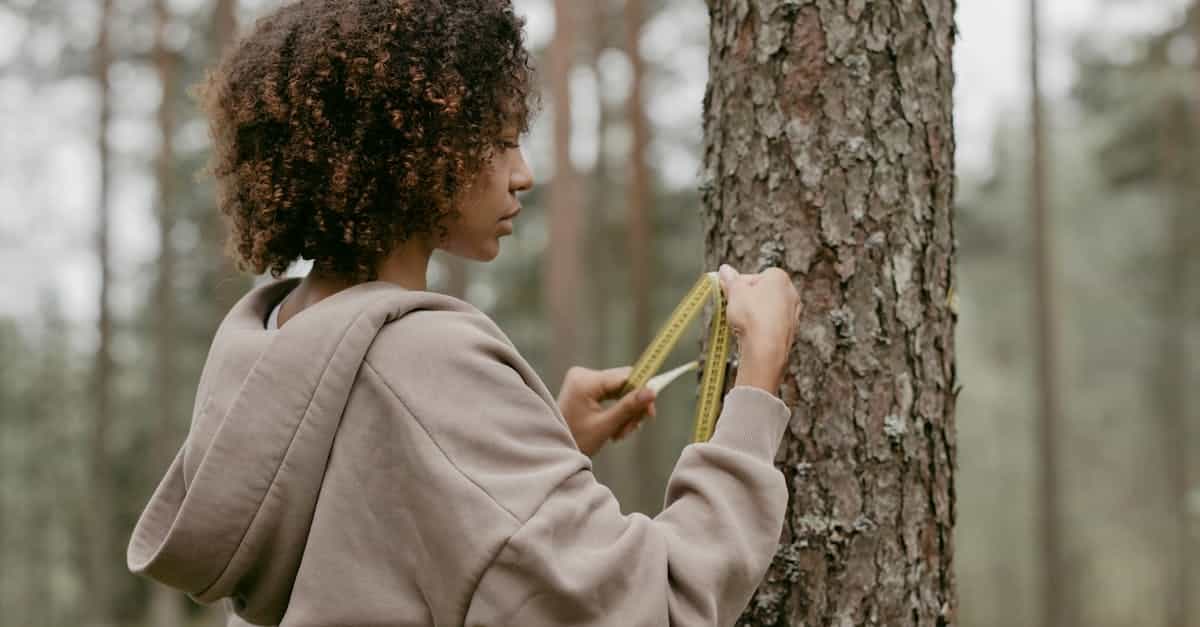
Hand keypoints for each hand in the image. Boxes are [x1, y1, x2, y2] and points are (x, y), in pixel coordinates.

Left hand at [556, 366, 656, 455]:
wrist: (553, 449)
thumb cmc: (575, 440)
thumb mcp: (605, 426)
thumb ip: (629, 407)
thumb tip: (652, 392)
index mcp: (585, 381)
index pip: (624, 377)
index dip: (642, 392)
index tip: (651, 412)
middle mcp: (583, 375)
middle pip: (624, 383)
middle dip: (632, 406)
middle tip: (634, 428)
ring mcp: (583, 380)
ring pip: (620, 389)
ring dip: (626, 411)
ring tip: (621, 433)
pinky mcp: (585, 387)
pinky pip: (611, 393)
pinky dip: (618, 410)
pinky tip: (616, 428)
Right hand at [717, 264, 801, 393]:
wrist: (766, 348)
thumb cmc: (752, 316)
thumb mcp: (734, 292)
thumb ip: (730, 279)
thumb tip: (724, 269)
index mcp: (779, 278)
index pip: (755, 275)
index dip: (740, 284)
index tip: (729, 292)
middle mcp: (790, 293)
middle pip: (763, 292)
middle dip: (747, 298)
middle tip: (733, 306)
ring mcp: (793, 313)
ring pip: (768, 309)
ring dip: (755, 313)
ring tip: (741, 322)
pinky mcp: (791, 330)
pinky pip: (772, 324)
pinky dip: (762, 327)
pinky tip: (751, 333)